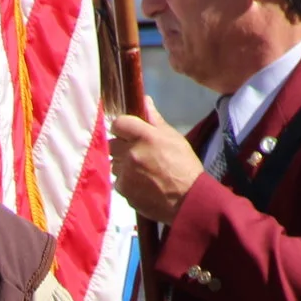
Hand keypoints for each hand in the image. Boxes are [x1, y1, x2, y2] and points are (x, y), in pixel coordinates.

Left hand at [108, 98, 205, 222]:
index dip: (123, 127)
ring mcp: (126, 173)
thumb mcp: (173, 138)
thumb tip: (144, 100)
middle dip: (122, 146)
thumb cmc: (184, 165)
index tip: (128, 132)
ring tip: (142, 170)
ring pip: (114, 163)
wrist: (187, 200)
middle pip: (113, 143)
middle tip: (138, 153)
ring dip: (123, 164)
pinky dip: (126, 181)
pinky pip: (117, 180)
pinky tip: (141, 183)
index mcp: (145, 136)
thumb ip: (155, 120)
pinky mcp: (123, 190)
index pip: (118, 123)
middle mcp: (131, 153)